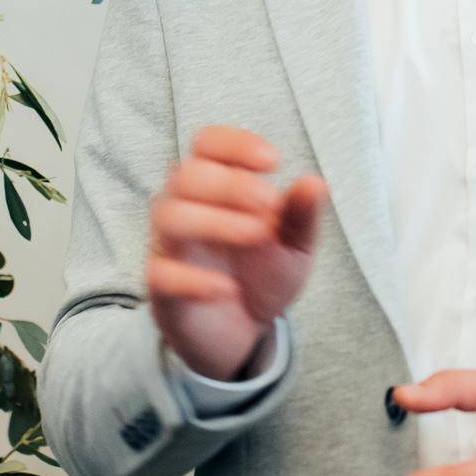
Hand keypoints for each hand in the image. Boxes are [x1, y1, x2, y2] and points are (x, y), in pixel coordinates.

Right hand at [146, 124, 326, 380]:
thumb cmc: (262, 272)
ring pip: (169, 217)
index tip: (272, 161)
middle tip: (269, 203)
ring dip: (215, 221)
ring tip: (256, 235)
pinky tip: (228, 288)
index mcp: (216, 185)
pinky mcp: (162, 289)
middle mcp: (185, 207)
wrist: (243, 331)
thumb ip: (301, 216)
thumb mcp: (294, 245)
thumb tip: (314, 183)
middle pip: (187, 174)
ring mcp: (170, 247)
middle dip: (230, 184)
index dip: (234, 144)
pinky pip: (161, 274)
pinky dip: (194, 280)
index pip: (208, 143)